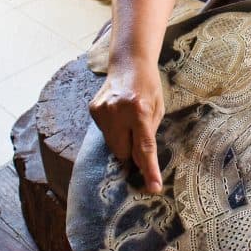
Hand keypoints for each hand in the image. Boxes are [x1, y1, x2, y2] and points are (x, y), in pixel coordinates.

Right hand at [88, 63, 164, 192]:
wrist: (129, 62)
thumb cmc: (148, 86)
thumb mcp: (158, 109)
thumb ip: (149, 134)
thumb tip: (142, 161)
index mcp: (139, 111)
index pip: (144, 148)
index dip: (149, 170)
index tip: (153, 187)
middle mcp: (118, 111)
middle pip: (122, 151)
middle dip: (130, 152)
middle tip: (137, 137)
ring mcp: (102, 110)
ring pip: (111, 144)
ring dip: (121, 139)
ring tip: (127, 120)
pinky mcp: (93, 109)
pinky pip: (104, 133)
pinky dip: (112, 130)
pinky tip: (118, 114)